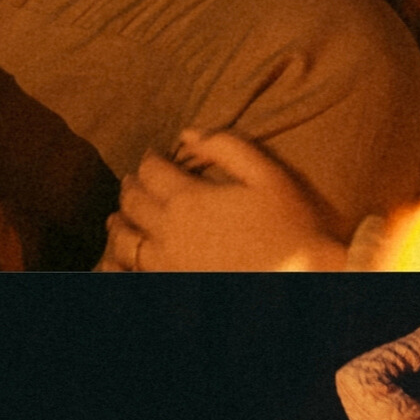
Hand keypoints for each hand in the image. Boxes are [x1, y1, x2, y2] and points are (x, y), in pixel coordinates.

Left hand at [104, 130, 345, 270]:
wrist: (301, 282)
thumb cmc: (291, 227)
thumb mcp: (267, 174)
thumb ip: (226, 146)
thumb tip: (187, 133)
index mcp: (189, 198)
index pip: (151, 169)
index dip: (150, 158)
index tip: (154, 155)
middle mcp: (168, 231)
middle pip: (132, 201)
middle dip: (131, 185)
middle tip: (134, 181)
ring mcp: (167, 264)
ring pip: (124, 240)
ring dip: (119, 223)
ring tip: (119, 218)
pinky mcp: (171, 287)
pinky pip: (132, 274)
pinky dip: (121, 263)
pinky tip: (124, 259)